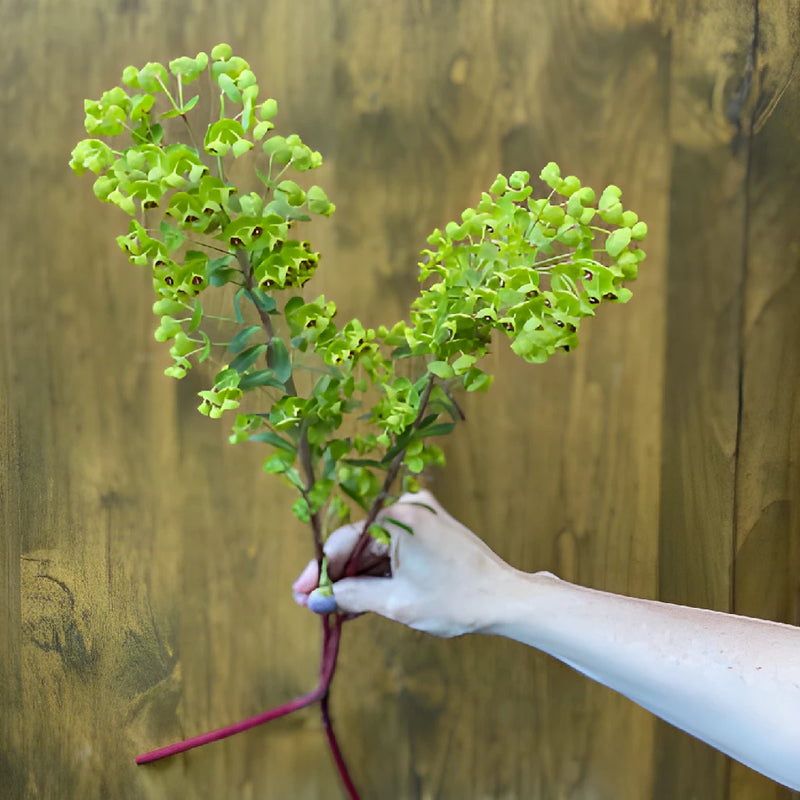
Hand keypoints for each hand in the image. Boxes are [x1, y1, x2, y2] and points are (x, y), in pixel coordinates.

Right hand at [292, 490, 510, 636]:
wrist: (505, 599)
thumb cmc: (457, 600)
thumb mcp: (397, 602)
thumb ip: (352, 596)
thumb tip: (317, 599)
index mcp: (398, 517)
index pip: (344, 542)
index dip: (318, 571)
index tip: (300, 594)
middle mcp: (408, 507)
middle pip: (357, 544)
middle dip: (336, 577)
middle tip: (312, 604)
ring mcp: (420, 516)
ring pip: (374, 549)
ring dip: (355, 579)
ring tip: (333, 609)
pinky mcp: (429, 528)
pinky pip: (392, 550)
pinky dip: (378, 573)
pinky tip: (358, 599)